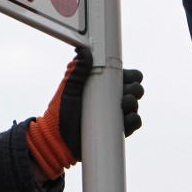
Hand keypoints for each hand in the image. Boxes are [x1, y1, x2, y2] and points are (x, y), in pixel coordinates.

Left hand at [26, 47, 144, 180]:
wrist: (57, 140)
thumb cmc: (59, 113)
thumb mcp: (68, 89)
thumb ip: (77, 70)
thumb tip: (83, 50)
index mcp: (102, 84)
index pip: (124, 76)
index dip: (131, 75)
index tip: (129, 76)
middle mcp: (110, 98)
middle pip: (134, 89)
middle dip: (135, 88)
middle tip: (127, 91)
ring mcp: (114, 115)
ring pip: (134, 105)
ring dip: (134, 103)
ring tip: (125, 104)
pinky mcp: (116, 130)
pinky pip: (133, 124)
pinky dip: (134, 120)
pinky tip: (129, 118)